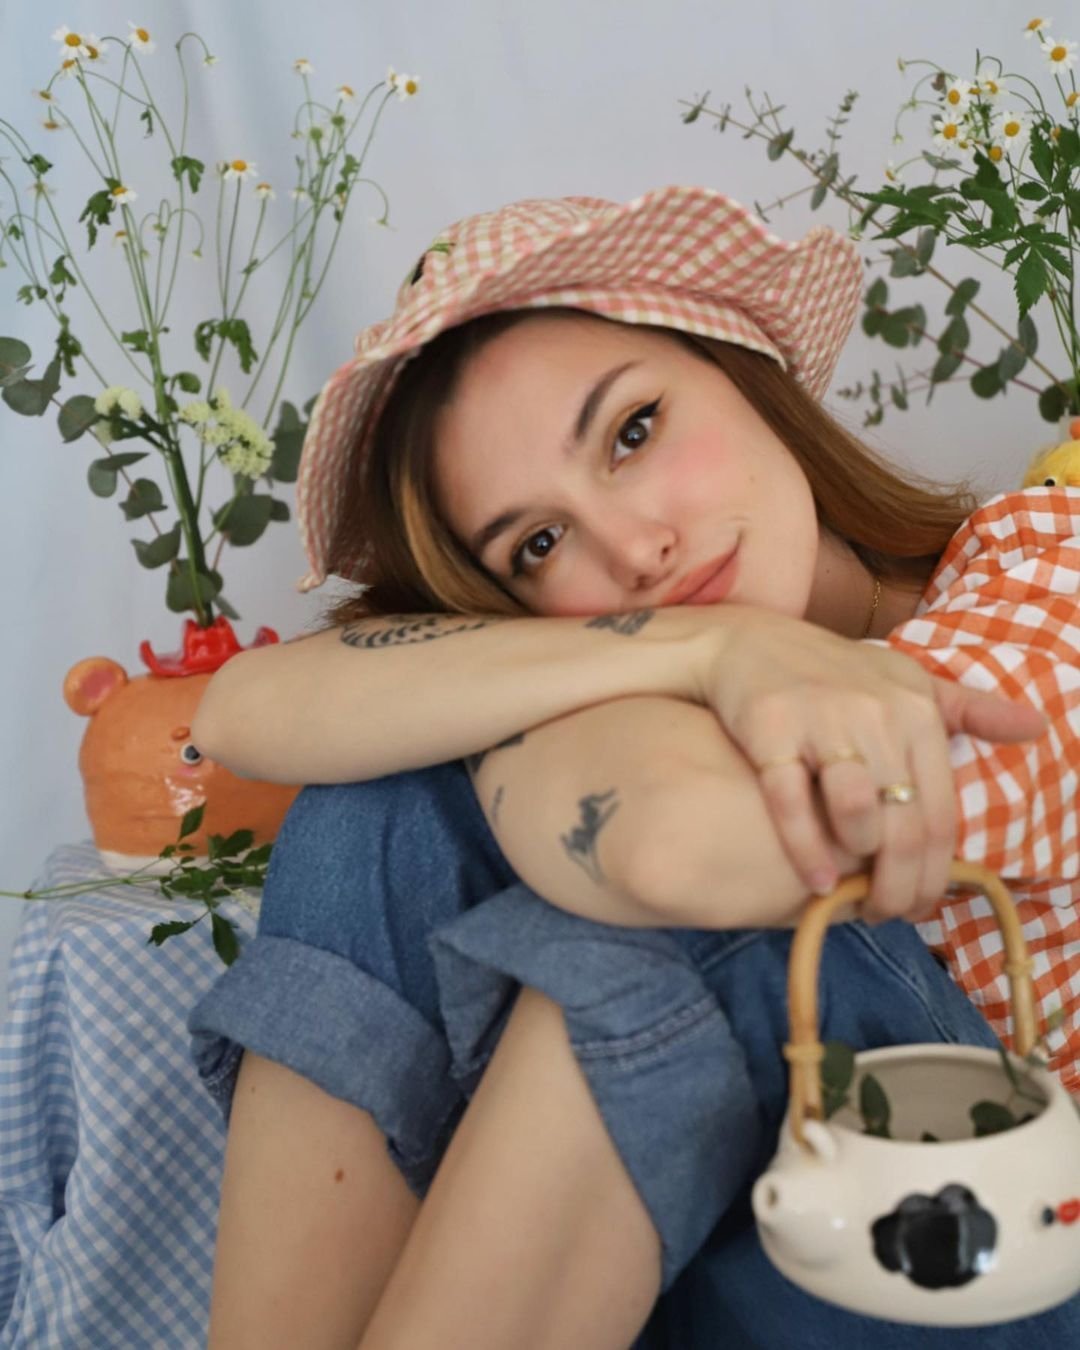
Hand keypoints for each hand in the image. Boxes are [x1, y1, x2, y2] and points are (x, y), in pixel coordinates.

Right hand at [690, 606, 1047, 924]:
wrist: (748, 641)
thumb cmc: (834, 672)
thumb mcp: (906, 680)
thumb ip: (968, 709)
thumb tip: (1038, 727)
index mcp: (917, 709)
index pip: (941, 814)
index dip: (935, 874)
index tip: (921, 908)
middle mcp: (878, 713)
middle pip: (905, 826)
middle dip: (899, 887)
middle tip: (885, 915)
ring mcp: (823, 720)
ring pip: (858, 813)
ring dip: (857, 865)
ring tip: (848, 890)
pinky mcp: (771, 728)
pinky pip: (792, 802)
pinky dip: (805, 850)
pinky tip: (813, 882)